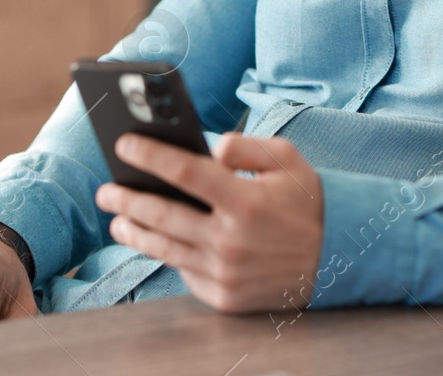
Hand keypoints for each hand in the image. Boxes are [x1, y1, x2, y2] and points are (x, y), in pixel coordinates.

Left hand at [95, 132, 323, 312]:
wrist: (336, 259)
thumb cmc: (307, 203)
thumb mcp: (288, 160)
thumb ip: (246, 145)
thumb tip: (209, 149)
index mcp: (246, 200)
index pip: (185, 171)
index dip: (150, 156)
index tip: (124, 145)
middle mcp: (231, 239)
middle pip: (162, 214)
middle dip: (126, 198)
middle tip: (106, 190)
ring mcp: (225, 272)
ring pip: (164, 248)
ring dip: (134, 231)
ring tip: (118, 219)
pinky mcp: (224, 298)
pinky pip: (185, 273)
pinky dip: (170, 255)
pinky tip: (157, 242)